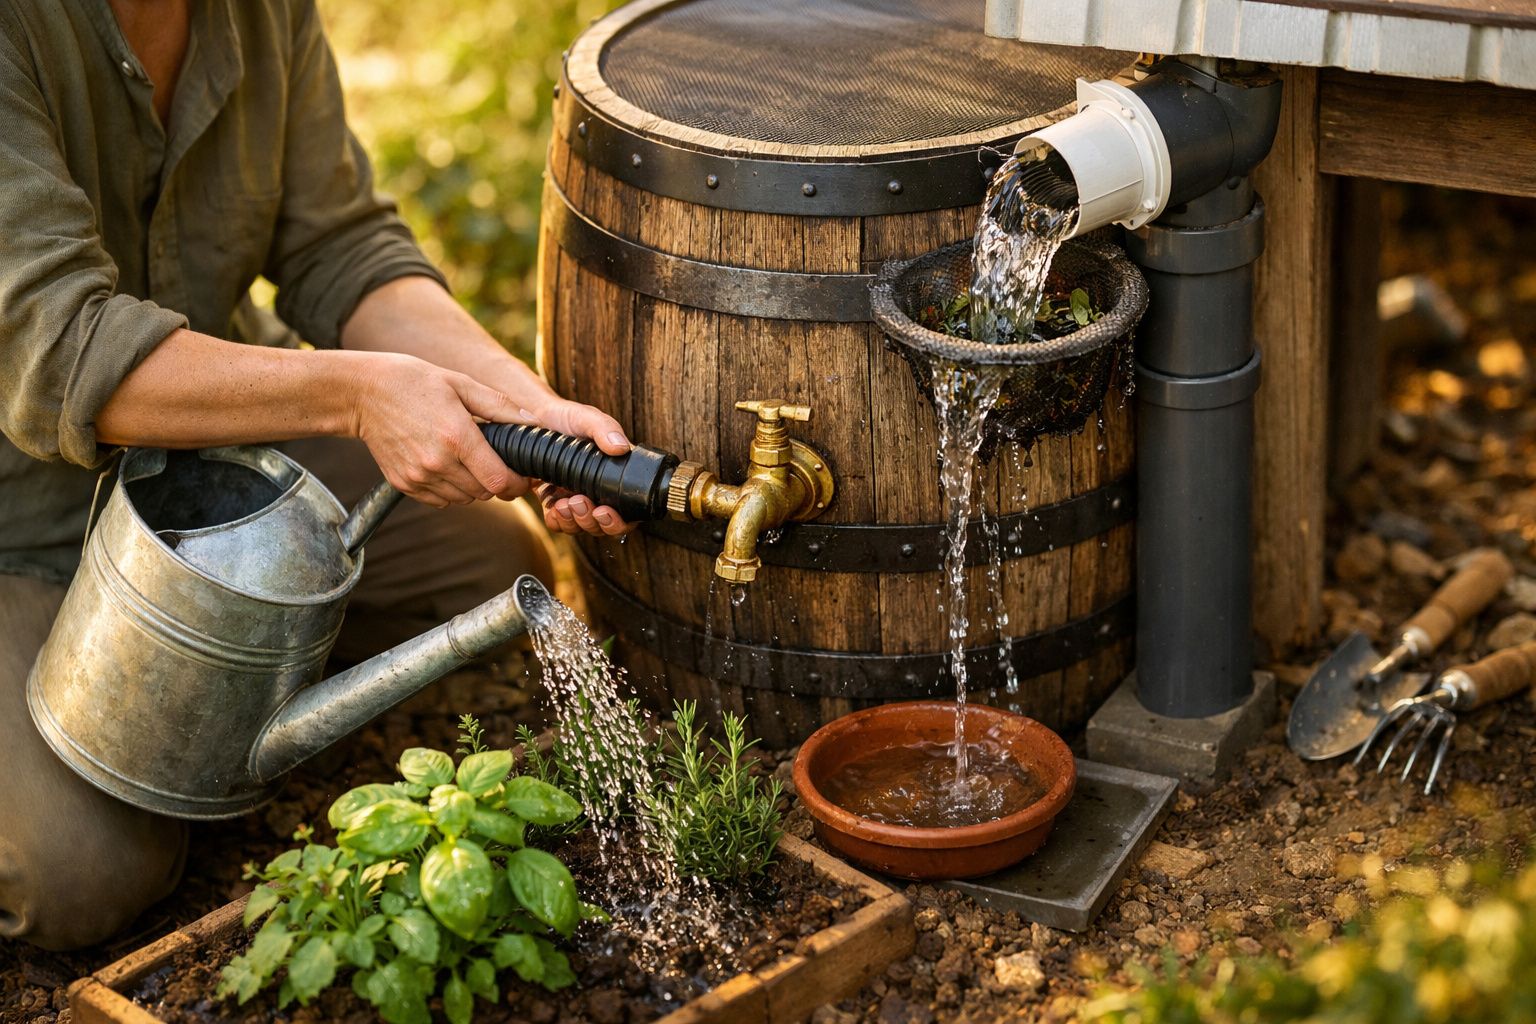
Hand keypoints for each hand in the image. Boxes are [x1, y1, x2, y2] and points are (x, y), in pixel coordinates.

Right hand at [350, 352, 528, 507]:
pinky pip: (441, 501)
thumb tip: (534, 423)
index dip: (518, 483)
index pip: (500, 481)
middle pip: (485, 493)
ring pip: (464, 499)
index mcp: (457, 437)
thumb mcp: (462, 384)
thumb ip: (500, 407)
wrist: (364, 393)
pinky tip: (446, 465)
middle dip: (497, 481)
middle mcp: (437, 463)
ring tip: (468, 460)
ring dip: (474, 486)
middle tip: (495, 461)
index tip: (523, 475)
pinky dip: (451, 489)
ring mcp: (419, 477)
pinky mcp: (404, 484)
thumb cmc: (416, 383)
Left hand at [517, 394, 636, 536]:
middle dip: (592, 521)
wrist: (532, 421)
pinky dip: (557, 520)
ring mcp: (576, 498)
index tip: (604, 511)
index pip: (628, 511)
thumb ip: (605, 428)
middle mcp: (598, 491)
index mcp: (614, 476)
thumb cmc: (564, 417)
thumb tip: (620, 448)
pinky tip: (552, 506)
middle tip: (578, 502)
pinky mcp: (555, 501)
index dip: (619, 520)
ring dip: (574, 521)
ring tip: (562, 504)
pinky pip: (559, 523)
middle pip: (604, 524)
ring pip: (582, 526)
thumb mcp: (586, 417)